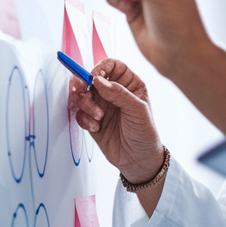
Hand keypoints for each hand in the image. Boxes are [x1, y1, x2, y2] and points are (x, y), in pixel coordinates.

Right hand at [69, 58, 164, 183]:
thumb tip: (98, 80)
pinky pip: (80, 113)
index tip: (94, 76)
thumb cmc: (145, 133)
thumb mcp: (138, 110)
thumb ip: (118, 93)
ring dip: (85, 104)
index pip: (112, 66)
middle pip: (91, 78)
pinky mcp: (92, 120)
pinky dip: (84, 118)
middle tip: (82, 92)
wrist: (138, 160)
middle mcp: (114, 92)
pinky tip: (96, 127)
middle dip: (84, 85)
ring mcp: (102, 105)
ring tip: (98, 116)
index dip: (100, 67)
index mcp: (129, 84)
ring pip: (82, 95)